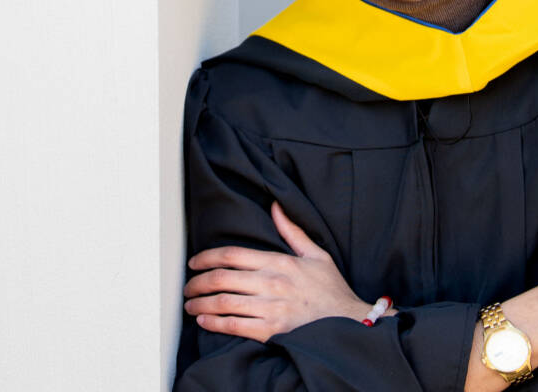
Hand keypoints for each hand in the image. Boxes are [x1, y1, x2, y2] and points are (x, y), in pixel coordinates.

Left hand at [183, 202, 375, 342]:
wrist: (350, 323)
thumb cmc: (331, 291)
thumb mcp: (316, 255)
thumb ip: (292, 231)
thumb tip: (276, 206)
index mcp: (279, 262)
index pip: (232, 254)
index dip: (207, 258)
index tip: (194, 263)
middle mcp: (272, 283)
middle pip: (221, 278)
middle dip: (197, 282)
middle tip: (187, 287)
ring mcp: (271, 308)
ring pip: (223, 302)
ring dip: (200, 304)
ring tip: (191, 306)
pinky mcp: (272, 331)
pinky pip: (235, 326)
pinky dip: (214, 324)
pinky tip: (205, 322)